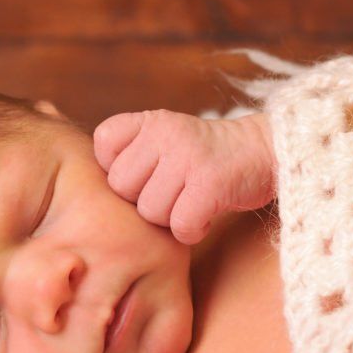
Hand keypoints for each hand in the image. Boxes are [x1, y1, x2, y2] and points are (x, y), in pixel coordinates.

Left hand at [93, 110, 275, 244]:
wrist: (264, 152)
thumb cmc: (205, 158)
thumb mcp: (166, 139)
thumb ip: (131, 154)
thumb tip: (88, 196)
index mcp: (150, 121)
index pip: (104, 144)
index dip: (119, 168)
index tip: (147, 172)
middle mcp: (166, 133)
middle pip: (122, 187)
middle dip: (143, 200)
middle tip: (173, 193)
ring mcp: (188, 156)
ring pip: (150, 211)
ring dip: (170, 219)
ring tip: (191, 202)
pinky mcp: (211, 182)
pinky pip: (180, 225)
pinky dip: (192, 231)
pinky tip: (204, 217)